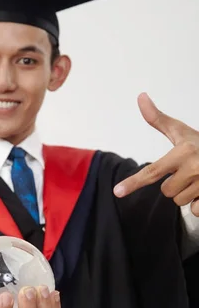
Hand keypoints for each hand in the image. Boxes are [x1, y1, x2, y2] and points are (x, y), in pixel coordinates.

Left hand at [113, 93, 198, 215]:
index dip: (133, 182)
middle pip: (166, 191)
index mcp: (184, 152)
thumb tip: (140, 97)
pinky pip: (195, 211)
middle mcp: (195, 167)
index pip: (152, 172)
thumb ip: (159, 120)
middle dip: (174, 185)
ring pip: (180, 201)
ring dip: (187, 194)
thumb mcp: (182, 132)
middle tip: (188, 172)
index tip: (117, 191)